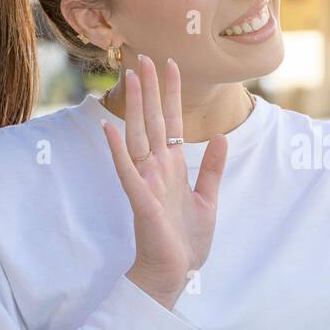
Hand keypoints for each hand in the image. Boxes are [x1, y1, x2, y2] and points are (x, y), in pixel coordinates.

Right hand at [100, 55, 226, 310]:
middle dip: (150, 89)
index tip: (171, 63)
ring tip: (130, 78)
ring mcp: (146, 182)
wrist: (174, 274)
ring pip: (138, 136)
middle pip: (153, 121)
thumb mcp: (208, 199)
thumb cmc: (185, 241)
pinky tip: (108, 127)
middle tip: (145, 56)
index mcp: (172, 167)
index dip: (171, 93)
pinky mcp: (141, 200)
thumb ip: (212, 168)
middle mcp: (157, 169)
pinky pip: (127, 171)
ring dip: (134, 107)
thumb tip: (220, 136)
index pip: (172, 122)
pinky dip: (117, 150)